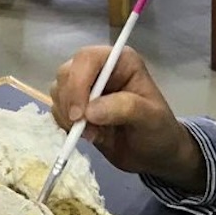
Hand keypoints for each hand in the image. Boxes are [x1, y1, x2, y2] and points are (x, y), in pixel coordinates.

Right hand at [51, 48, 205, 192]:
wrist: (153, 155)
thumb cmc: (158, 131)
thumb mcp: (150, 118)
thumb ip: (125, 108)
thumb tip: (89, 111)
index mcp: (120, 62)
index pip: (87, 59)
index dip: (78, 83)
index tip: (80, 115)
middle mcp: (100, 70)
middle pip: (67, 73)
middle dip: (70, 103)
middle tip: (84, 129)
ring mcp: (86, 88)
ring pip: (58, 91)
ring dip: (68, 116)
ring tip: (93, 134)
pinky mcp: (77, 106)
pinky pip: (57, 109)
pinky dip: (65, 125)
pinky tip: (88, 136)